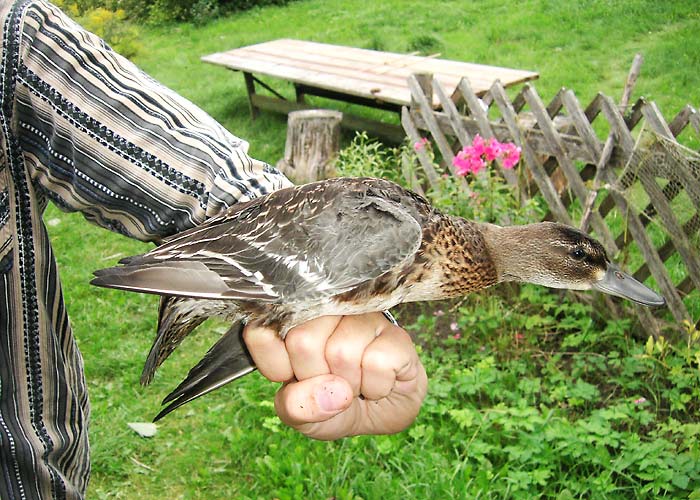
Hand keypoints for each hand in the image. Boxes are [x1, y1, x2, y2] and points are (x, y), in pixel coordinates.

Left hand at [242, 313, 427, 439]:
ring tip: (356, 382)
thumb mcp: (302, 415)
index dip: (278, 366)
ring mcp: (363, 320)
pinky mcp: (397, 335)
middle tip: (331, 383)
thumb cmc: (335, 406)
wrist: (381, 415)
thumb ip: (297, 405)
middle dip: (317, 378)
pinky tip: (378, 381)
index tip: (294, 377)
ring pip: (341, 351)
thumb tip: (329, 390)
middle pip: (302, 339)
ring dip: (351, 384)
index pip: (262, 330)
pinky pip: (377, 361)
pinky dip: (377, 386)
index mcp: (293, 325)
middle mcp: (327, 313)